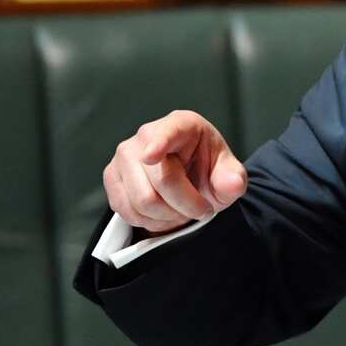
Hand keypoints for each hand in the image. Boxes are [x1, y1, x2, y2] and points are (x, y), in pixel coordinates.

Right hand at [103, 110, 246, 234]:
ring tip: (182, 210)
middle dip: (187, 205)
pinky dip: (150, 221)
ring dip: (168, 216)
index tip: (151, 155)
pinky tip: (163, 213)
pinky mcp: (112, 177)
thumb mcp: (228, 174)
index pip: (168, 132)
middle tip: (202, 209)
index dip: (159, 143)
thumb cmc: (207, 170)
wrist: (189, 181)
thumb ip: (233, 178)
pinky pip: (127, 210)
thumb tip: (232, 184)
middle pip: (162, 181)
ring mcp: (124, 155)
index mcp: (181, 124)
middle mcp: (146, 134)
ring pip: (142, 201)